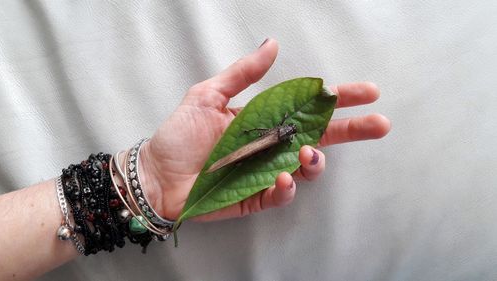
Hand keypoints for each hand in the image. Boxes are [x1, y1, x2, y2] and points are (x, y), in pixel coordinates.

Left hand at [137, 38, 390, 221]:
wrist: (156, 174)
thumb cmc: (179, 135)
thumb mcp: (208, 96)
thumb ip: (243, 74)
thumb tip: (272, 44)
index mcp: (265, 120)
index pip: (310, 107)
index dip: (339, 100)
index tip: (367, 91)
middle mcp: (272, 146)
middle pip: (321, 138)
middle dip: (353, 131)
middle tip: (379, 124)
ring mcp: (266, 172)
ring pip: (306, 168)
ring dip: (315, 161)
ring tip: (309, 153)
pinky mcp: (256, 197)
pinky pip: (280, 194)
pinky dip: (286, 187)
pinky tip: (283, 177)